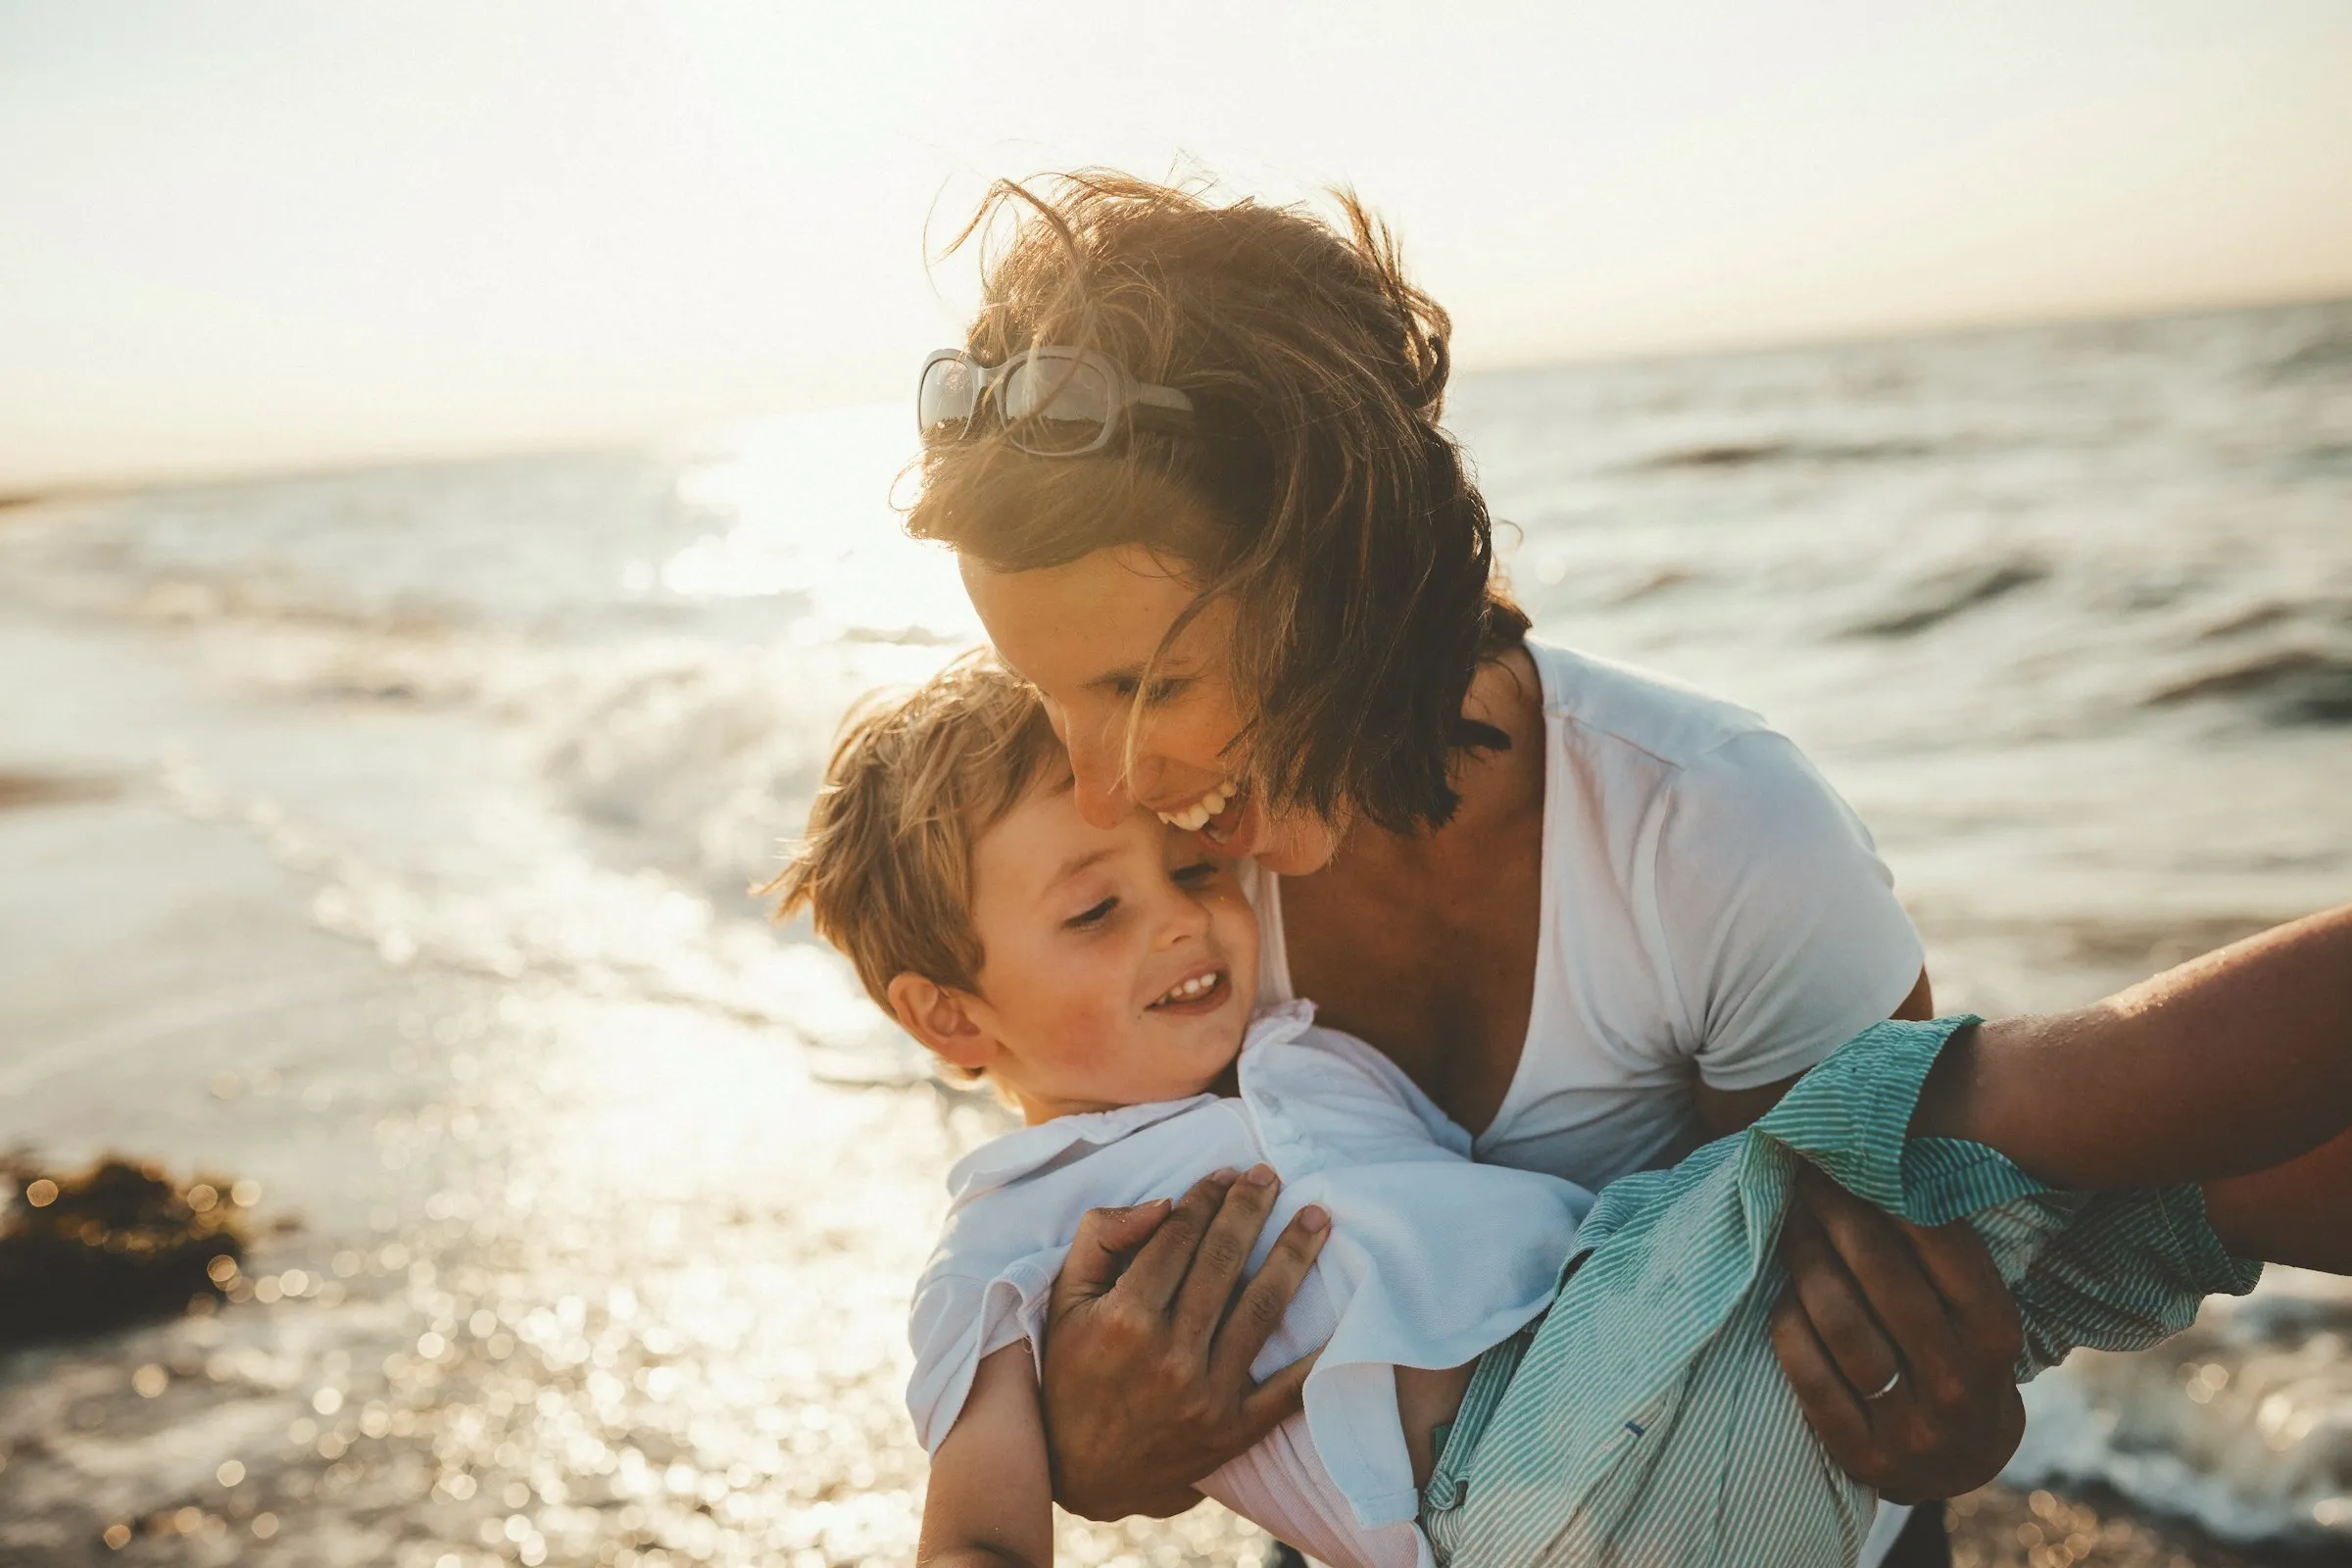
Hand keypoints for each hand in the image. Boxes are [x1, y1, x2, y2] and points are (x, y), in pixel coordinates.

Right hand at [1040, 1166, 1330, 1520]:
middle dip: (1250, 1210)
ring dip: (1293, 1257)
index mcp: (1125, 1319)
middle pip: (1223, 1263)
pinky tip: (1343, 1314)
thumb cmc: (1070, 1375)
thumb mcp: (1064, 1301)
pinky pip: (1287, 1389)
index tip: (1225, 1174)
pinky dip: (1318, 1354)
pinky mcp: (1234, 1431)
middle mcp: (1169, 1355)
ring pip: (1261, 1310)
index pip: (1177, 1239)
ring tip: (1317, 1218)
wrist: (1080, 1473)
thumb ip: (1101, 1240)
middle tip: (1271, 1176)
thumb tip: (1162, 1203)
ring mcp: (1206, 1395)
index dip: (1204, 1199)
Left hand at [1768, 1163, 2026, 1503]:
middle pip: (1885, 1279)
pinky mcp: (1862, 1452)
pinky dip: (1789, 1325)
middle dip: (1840, 1215)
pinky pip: (1809, 1375)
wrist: (1959, 1464)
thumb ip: (1942, 1256)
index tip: (1854, 1159)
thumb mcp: (1975, 1314)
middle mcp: (1958, 1382)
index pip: (1946, 1250)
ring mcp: (1910, 1425)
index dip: (1893, 1196)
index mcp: (1995, 1337)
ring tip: (1791, 1225)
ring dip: (1808, 1262)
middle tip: (1810, 1178)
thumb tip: (1882, 1161)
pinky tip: (1783, 1295)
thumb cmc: (1957, 1357)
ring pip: (1842, 1325)